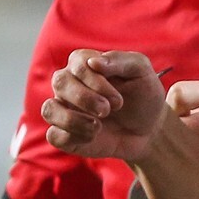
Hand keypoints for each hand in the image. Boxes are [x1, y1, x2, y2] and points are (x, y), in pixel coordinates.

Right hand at [43, 50, 169, 163]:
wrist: (150, 129)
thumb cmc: (143, 95)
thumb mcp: (141, 72)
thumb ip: (119, 60)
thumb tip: (93, 62)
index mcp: (84, 64)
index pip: (77, 63)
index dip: (95, 81)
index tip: (118, 100)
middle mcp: (69, 85)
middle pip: (60, 83)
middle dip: (85, 98)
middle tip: (109, 109)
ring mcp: (65, 110)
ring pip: (49, 109)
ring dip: (73, 119)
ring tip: (98, 126)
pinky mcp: (66, 135)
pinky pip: (54, 136)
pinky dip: (72, 137)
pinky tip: (93, 136)